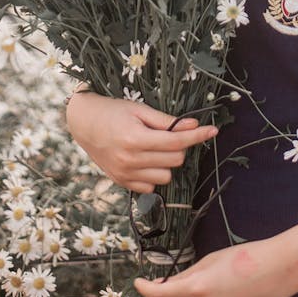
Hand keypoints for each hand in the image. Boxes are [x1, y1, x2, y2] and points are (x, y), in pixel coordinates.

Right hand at [65, 93, 216, 192]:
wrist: (85, 123)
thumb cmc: (114, 111)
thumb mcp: (140, 110)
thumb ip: (166, 121)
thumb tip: (193, 125)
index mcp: (136, 138)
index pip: (177, 142)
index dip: (198, 136)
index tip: (213, 130)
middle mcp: (131, 160)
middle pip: (174, 160)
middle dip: (179, 146)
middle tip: (170, 134)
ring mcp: (126, 174)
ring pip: (165, 176)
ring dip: (167, 162)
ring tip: (154, 146)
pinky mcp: (122, 182)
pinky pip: (151, 186)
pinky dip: (154, 174)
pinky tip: (146, 159)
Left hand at [134, 236, 297, 296]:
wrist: (277, 269)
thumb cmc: (245, 259)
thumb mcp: (212, 260)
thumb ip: (187, 275)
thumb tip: (168, 283)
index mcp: (197, 289)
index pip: (160, 294)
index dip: (145, 289)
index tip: (139, 284)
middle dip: (165, 296)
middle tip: (162, 287)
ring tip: (190, 286)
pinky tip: (209, 290)